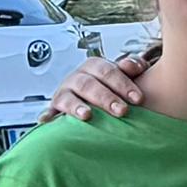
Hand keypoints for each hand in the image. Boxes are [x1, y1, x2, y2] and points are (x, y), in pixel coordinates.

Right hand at [44, 46, 158, 124]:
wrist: (89, 95)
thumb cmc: (110, 85)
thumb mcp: (122, 74)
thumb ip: (132, 67)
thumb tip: (134, 66)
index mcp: (95, 66)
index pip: (108, 72)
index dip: (123, 84)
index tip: (138, 99)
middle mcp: (77, 77)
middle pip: (89, 84)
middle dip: (106, 98)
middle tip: (122, 111)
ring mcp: (64, 92)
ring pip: (69, 97)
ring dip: (78, 106)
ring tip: (88, 115)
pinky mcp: (55, 107)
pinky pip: (51, 111)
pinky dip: (49, 115)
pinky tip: (47, 121)